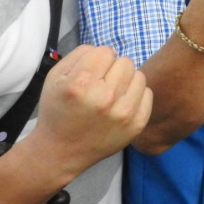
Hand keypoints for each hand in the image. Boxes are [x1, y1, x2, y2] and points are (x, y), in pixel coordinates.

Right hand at [31, 45, 152, 177]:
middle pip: (125, 61)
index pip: (106, 51)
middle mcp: (104, 98)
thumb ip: (80, 55)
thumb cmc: (57, 110)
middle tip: (101, 85)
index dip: (96, 60)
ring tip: (111, 94)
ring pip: (139, 75)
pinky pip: (147, 93)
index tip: (90, 74)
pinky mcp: (136, 125)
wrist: (60, 152)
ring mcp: (123, 113)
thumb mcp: (55, 77)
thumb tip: (108, 51)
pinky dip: (135, 96)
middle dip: (113, 69)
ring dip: (126, 81)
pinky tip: (120, 105)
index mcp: (80, 84)